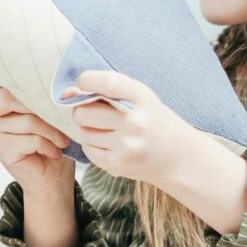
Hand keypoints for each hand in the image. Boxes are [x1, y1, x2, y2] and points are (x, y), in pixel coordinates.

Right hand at [0, 72, 73, 199]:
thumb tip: (58, 79)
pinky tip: (54, 151)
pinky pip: (31, 140)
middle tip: (62, 118)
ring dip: (52, 131)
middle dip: (42, 106)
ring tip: (63, 140)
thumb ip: (44, 91)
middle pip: (11, 96)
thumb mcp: (51, 108)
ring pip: (28, 120)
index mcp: (0, 93)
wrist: (53, 174)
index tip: (1, 67)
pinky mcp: (1, 149)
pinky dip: (49, 146)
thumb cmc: (54, 136)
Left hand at [62, 69, 188, 184]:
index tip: (83, 82)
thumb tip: (67, 92)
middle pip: (83, 112)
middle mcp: (134, 122)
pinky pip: (88, 149)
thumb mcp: (141, 97)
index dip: (87, 81)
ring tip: (109, 129)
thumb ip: (107, 89)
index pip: (107, 84)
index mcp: (141, 98)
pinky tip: (110, 143)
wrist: (178, 156)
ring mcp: (126, 146)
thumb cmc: (153, 120)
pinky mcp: (118, 164)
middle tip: (96, 113)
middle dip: (83, 111)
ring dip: (90, 129)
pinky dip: (93, 145)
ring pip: (84, 132)